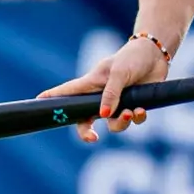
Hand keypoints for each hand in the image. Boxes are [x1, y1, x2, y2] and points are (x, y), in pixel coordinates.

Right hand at [38, 37, 169, 140]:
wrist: (156, 55)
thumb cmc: (131, 58)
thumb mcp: (118, 73)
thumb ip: (110, 94)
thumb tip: (102, 116)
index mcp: (91, 84)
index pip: (67, 93)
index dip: (51, 99)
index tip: (36, 103)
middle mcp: (101, 96)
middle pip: (86, 119)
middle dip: (86, 132)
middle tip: (92, 138)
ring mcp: (118, 102)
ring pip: (113, 124)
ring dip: (121, 123)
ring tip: (130, 113)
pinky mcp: (134, 105)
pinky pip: (133, 120)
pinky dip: (137, 118)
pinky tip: (141, 110)